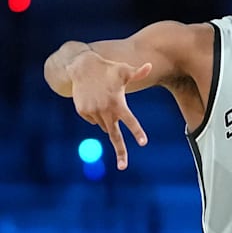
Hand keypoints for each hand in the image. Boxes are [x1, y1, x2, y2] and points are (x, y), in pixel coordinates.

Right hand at [69, 52, 151, 170]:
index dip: (137, 132)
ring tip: (106, 101)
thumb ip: (138, 72)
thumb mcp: (124, 70)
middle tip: (123, 167)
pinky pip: (93, 120)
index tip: (143, 143)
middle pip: (115, 135)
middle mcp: (105, 110)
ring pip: (105, 126)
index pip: (130, 121)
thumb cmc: (108, 68)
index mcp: (118, 103)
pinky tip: (95, 100)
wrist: (81, 66)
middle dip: (120, 151)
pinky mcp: (82, 112)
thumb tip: (150, 66)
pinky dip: (97, 115)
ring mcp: (92, 112)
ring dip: (109, 121)